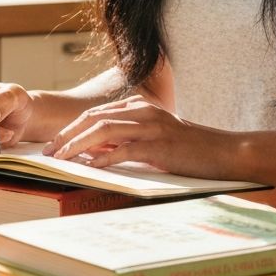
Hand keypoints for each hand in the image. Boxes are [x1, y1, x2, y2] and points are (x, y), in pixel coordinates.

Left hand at [43, 96, 222, 177]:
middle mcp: (143, 112)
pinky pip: (124, 150)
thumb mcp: (156, 139)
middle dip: (67, 134)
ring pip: (103, 130)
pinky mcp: (159, 146)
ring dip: (78, 145)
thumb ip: (128, 140)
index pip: (96, 113)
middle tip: (49, 152)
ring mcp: (151, 127)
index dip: (72, 127)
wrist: (226, 152)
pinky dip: (104, 158)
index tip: (55, 143)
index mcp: (140, 107)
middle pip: (94, 118)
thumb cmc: (191, 150)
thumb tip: (96, 150)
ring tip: (61, 158)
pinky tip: (90, 167)